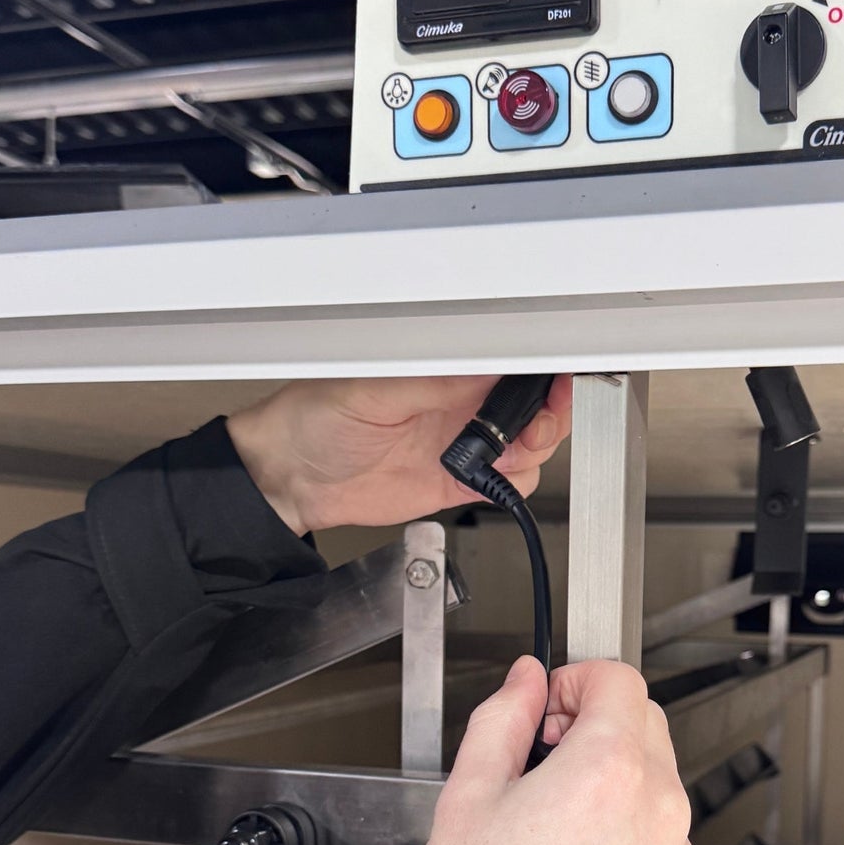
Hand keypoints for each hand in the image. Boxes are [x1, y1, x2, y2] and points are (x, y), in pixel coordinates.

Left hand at [226, 376, 572, 533]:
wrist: (289, 480)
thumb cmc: (312, 419)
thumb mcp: (371, 390)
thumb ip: (431, 383)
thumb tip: (484, 368)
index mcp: (441, 370)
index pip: (508, 362)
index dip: (539, 372)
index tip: (554, 382)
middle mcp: (457, 404)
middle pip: (531, 404)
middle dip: (547, 413)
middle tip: (535, 426)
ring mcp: (460, 444)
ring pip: (528, 444)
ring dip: (533, 449)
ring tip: (509, 455)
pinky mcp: (455, 482)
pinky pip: (506, 482)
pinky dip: (513, 482)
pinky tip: (494, 480)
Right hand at [408, 657, 697, 844]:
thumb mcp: (468, 797)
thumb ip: (502, 718)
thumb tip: (525, 680)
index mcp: (607, 771)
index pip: (617, 679)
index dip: (575, 678)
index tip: (549, 703)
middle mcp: (656, 808)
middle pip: (644, 721)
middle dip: (594, 718)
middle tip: (542, 750)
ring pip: (656, 779)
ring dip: (612, 773)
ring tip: (551, 814)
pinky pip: (660, 836)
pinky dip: (627, 827)